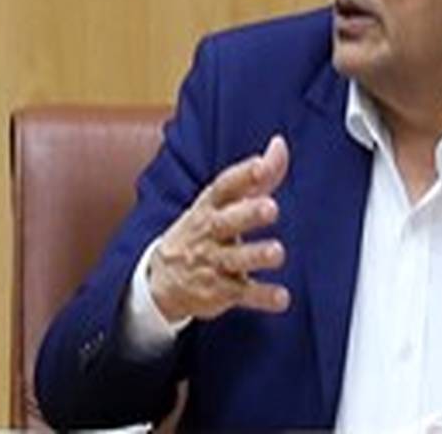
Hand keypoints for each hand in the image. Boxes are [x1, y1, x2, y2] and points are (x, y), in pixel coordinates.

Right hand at [147, 134, 290, 321]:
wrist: (160, 280)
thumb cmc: (204, 230)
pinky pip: (241, 294)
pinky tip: (281, 297)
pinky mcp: (219, 291)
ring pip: (234, 259)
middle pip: (226, 221)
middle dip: (248, 214)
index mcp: (210, 206)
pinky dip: (261, 297)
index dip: (243, 176)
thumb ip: (259, 176)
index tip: (261, 166)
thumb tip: (280, 144)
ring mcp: (212, 262)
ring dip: (256, 255)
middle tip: (271, 208)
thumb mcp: (225, 201)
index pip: (224, 186)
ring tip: (277, 252)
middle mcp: (209, 232)